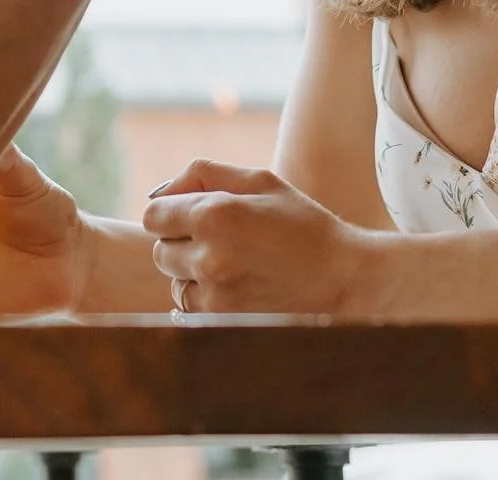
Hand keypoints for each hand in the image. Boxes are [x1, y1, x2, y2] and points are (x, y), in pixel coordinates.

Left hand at [142, 159, 370, 315]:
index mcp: (213, 214)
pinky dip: (206, 298)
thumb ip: (204, 173)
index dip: (171, 212)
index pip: (153, 216)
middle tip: (220, 239)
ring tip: (234, 264)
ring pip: (174, 282)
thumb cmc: (300, 224)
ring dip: (192, 273)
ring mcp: (215, 296)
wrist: (345, 281)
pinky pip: (191, 308)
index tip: (194, 215)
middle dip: (181, 242)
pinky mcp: (224, 323)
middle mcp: (208, 256)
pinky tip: (238, 287)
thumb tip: (159, 192)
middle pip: (160, 250)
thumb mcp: (259, 181)